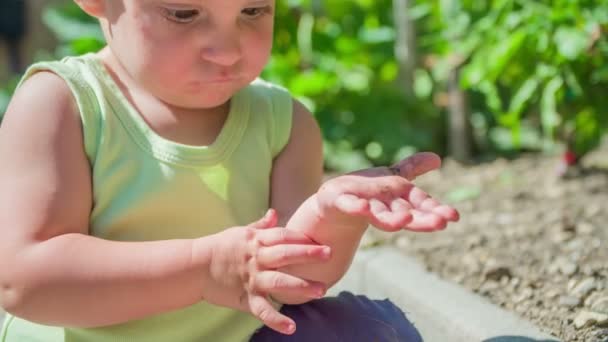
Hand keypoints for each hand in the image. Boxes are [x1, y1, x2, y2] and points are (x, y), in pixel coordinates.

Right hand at [202, 209, 330, 334]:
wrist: (194, 266)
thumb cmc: (220, 247)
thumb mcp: (240, 232)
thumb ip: (260, 226)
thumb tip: (275, 213)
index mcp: (256, 241)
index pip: (282, 235)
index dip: (301, 237)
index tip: (320, 238)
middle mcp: (256, 258)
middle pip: (285, 254)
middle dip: (307, 254)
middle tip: (329, 254)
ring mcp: (252, 278)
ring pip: (279, 281)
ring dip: (300, 286)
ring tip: (321, 290)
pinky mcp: (245, 297)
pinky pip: (262, 309)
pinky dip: (276, 319)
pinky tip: (291, 327)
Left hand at [318, 152, 458, 231]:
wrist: (331, 201)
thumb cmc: (365, 192)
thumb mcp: (390, 177)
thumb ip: (412, 169)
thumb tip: (436, 158)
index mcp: (397, 200)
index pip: (420, 204)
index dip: (436, 210)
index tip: (453, 217)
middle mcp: (383, 206)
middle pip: (406, 213)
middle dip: (423, 220)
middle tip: (440, 224)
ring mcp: (363, 205)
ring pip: (381, 215)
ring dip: (393, 220)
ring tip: (405, 221)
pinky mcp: (341, 202)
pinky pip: (351, 205)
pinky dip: (357, 208)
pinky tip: (364, 208)